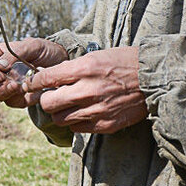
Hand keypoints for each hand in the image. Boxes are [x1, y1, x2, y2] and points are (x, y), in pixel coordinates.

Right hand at [0, 38, 67, 108]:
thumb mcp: (31, 46)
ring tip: (16, 85)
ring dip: (2, 91)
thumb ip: (12, 54)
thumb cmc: (45, 50)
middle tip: (0, 77)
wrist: (63, 63)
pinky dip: (17, 98)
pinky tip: (27, 90)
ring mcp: (7, 86)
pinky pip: (11, 102)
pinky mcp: (19, 98)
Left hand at [22, 46, 146, 133]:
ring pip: (60, 118)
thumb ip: (72, 69)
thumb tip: (49, 78)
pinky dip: (76, 121)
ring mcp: (96, 110)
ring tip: (68, 105)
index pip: (46, 78)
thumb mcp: (95, 56)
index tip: (31, 84)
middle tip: (50, 96)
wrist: (153, 78)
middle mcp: (88, 90)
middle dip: (45, 100)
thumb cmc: (124, 62)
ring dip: (60, 112)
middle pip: (48, 103)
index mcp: (84, 68)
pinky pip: (77, 128)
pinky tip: (83, 112)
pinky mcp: (105, 125)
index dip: (34, 82)